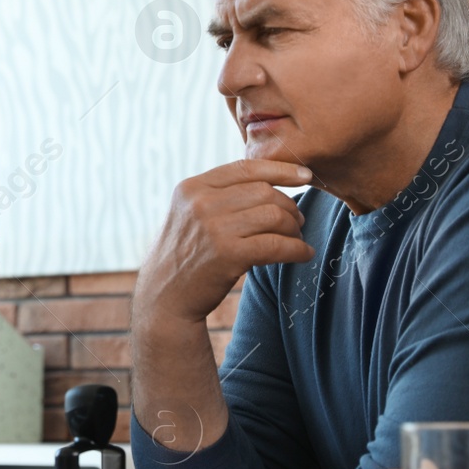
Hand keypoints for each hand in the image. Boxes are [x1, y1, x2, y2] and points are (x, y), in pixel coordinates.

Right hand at [136, 159, 314, 322]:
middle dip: (288, 206)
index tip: (304, 176)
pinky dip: (297, 249)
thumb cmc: (184, 257)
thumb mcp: (189, 215)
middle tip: (297, 221)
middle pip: (264, 191)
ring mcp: (214, 228)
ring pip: (274, 216)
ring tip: (297, 238)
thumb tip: (268, 182)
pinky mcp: (229, 255)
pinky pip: (277, 245)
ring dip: (294, 228)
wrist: (164, 300)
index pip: (245, 168)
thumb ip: (218, 196)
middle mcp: (201, 203)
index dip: (280, 169)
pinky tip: (304, 254)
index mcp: (192, 187)